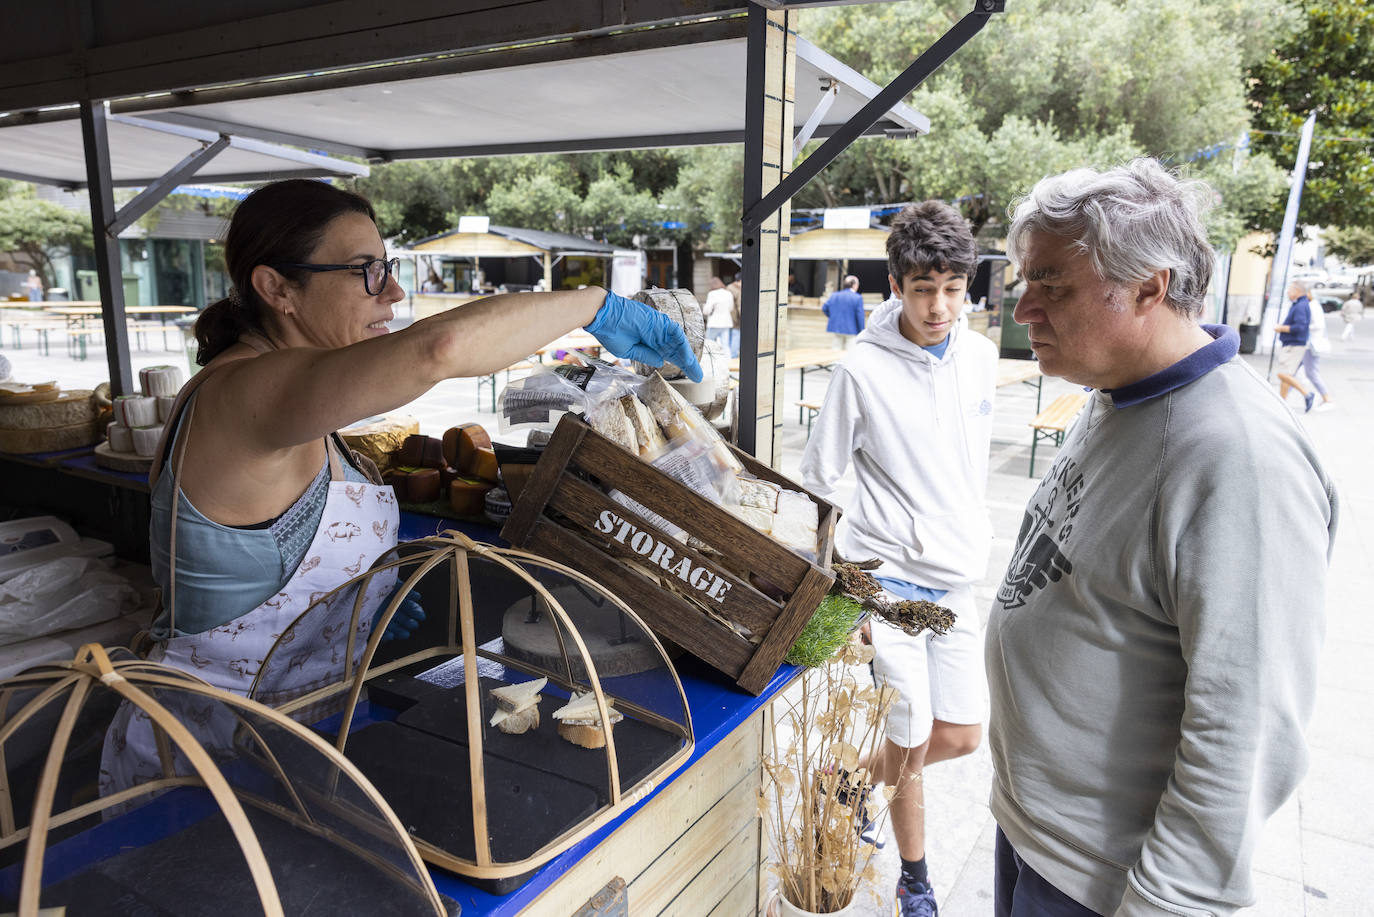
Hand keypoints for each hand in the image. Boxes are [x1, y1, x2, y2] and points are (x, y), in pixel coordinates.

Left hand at [373, 584, 425, 641]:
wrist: (353, 584)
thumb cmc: (372, 580)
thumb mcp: (390, 580)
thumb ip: (404, 588)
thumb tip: (417, 597)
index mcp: (394, 596)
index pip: (408, 605)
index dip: (415, 611)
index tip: (421, 616)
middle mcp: (387, 606)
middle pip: (402, 617)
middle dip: (409, 622)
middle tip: (414, 625)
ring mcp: (379, 615)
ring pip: (392, 625)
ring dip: (400, 630)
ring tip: (406, 634)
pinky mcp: (369, 623)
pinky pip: (379, 631)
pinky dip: (385, 635)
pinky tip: (391, 636)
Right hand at [584, 289, 703, 381]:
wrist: (603, 316)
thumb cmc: (611, 332)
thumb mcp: (629, 350)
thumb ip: (646, 355)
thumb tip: (661, 362)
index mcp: (648, 342)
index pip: (667, 355)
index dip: (677, 364)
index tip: (686, 376)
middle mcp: (656, 335)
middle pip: (675, 350)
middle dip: (687, 363)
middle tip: (697, 376)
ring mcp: (659, 328)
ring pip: (677, 343)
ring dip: (686, 356)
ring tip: (695, 371)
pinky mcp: (659, 321)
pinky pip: (675, 334)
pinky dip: (682, 345)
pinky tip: (687, 358)